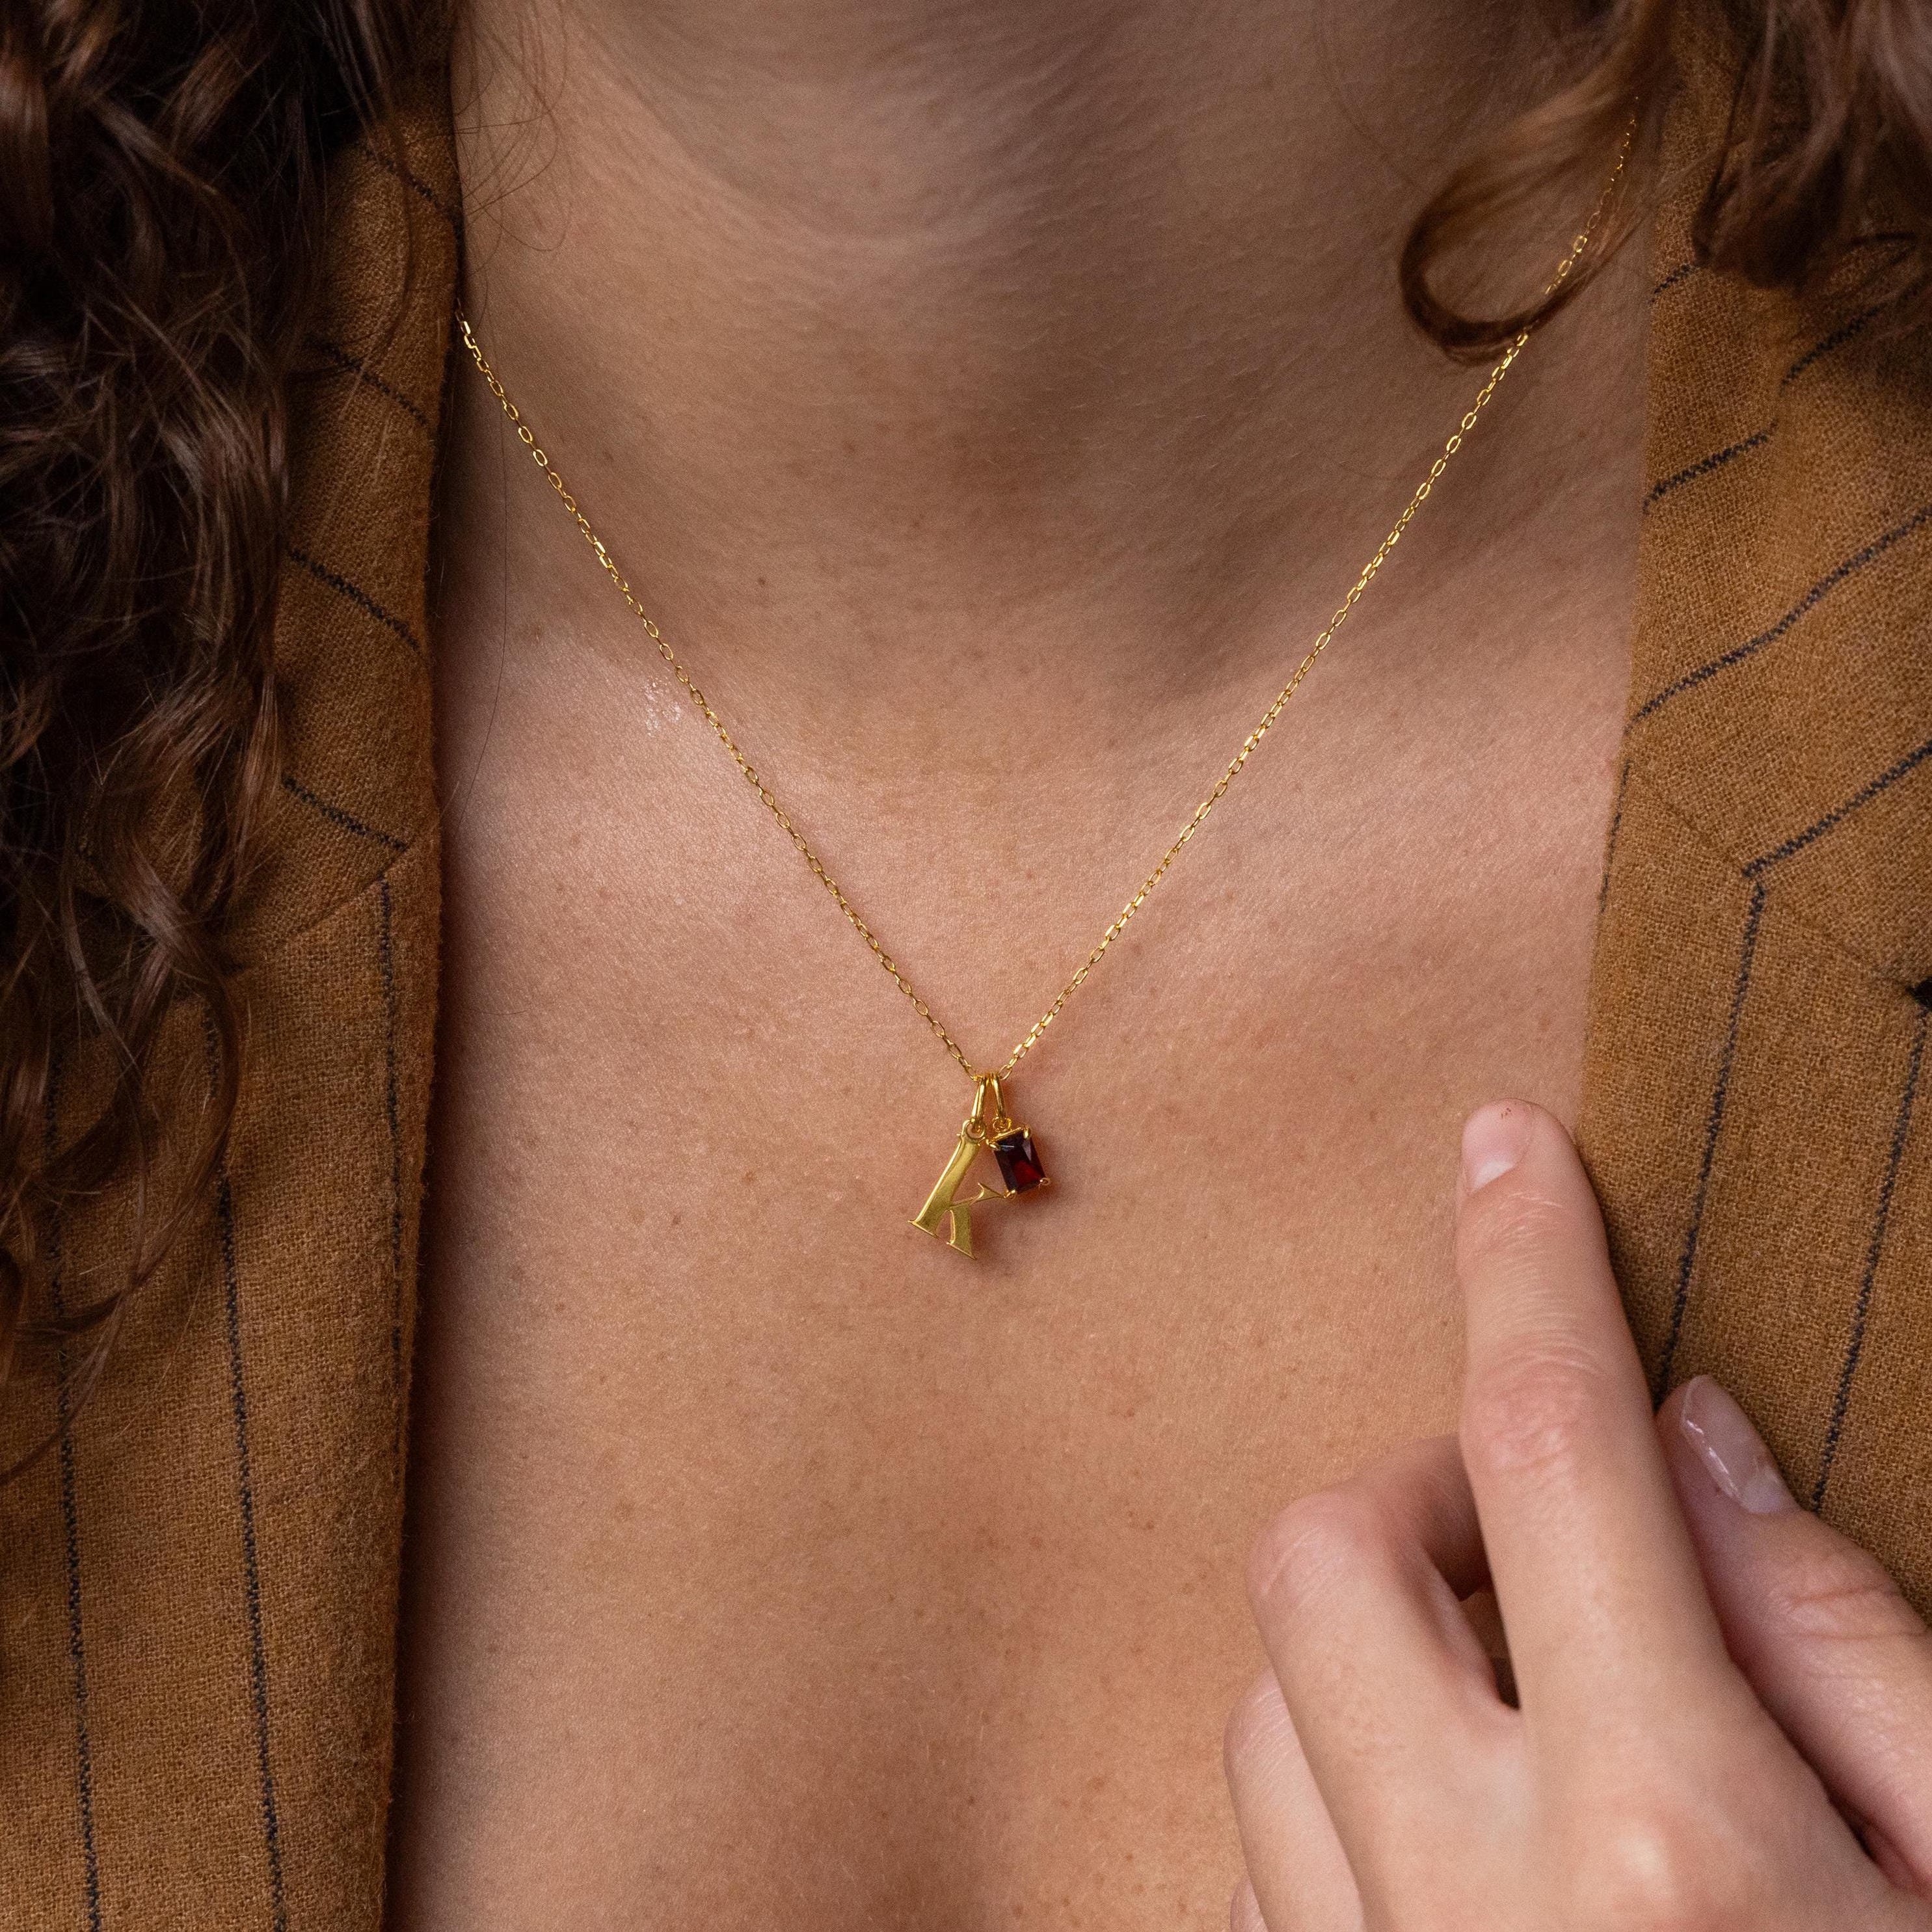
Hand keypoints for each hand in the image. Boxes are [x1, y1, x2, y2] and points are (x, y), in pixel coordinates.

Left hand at [1224, 1100, 1931, 1930]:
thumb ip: (1847, 1645)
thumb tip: (1694, 1437)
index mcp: (1664, 1843)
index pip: (1547, 1449)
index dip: (1526, 1268)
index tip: (1505, 1148)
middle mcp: (1466, 1899)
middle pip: (1328, 1552)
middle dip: (1426, 1490)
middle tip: (1554, 1541)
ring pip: (1263, 1695)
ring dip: (1379, 1651)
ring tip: (1528, 1709)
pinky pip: (1258, 1848)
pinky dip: (1342, 1787)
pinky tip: (1463, 1830)